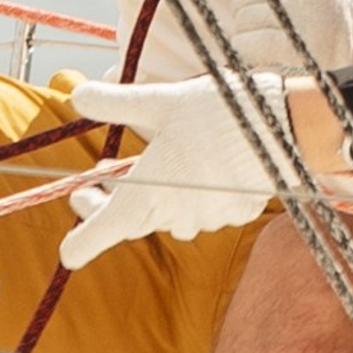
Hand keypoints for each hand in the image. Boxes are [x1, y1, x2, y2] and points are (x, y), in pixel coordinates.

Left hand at [59, 71, 303, 270]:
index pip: (104, 231)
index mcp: (148, 195)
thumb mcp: (160, 101)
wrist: (284, 127)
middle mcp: (175, 215)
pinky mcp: (235, 212)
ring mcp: (208, 217)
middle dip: (108, 203)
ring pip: (168, 214)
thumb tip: (77, 97)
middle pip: (131, 220)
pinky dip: (189, 192)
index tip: (67, 255)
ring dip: (149, 194)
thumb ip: (115, 103)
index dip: (82, 244)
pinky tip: (191, 166)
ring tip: (140, 165)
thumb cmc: (218, 114)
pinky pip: (202, 209)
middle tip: (92, 181)